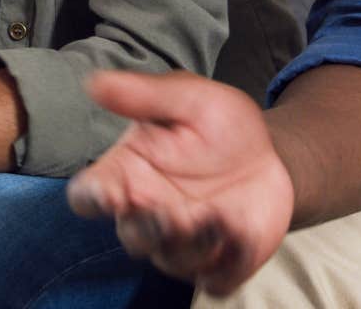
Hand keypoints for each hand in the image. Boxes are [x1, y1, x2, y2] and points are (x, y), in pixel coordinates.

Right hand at [67, 71, 295, 294]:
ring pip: (173, 259)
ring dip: (193, 244)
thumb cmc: (219, 125)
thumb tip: (95, 82)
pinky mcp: (219, 264)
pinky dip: (228, 264)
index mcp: (128, 176)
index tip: (108, 192)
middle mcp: (147, 215)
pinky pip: (216, 278)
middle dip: (149, 229)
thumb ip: (144, 95)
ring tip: (216, 215)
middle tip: (171, 212)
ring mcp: (183, 245)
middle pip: (131, 236)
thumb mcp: (190, 98)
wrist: (271, 155)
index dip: (92, 198)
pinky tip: (243, 232)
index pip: (89, 196)